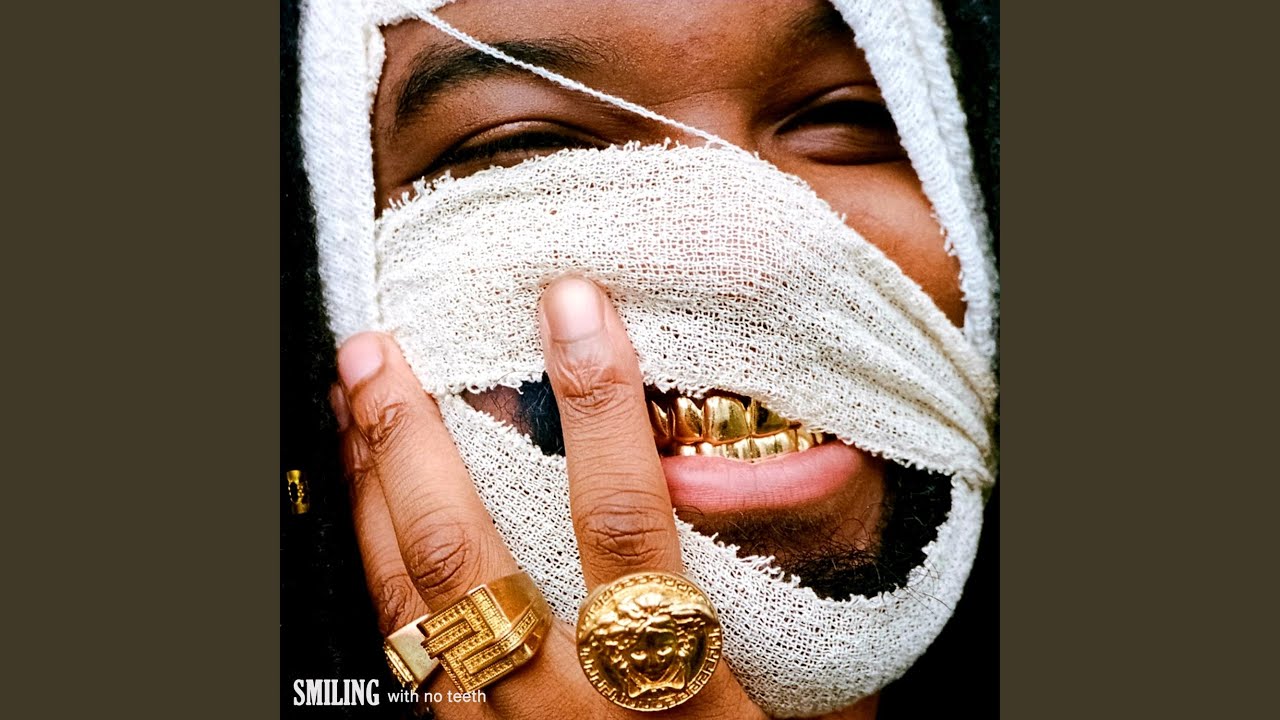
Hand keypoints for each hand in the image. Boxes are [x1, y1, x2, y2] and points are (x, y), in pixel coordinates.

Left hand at [330, 276, 767, 718]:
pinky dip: (378, 572)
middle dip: (414, 440)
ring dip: (373, 490)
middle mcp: (568, 709)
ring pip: (412, 604)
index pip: (623, 523)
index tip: (575, 308)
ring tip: (352, 398)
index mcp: (669, 690)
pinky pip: (400, 658)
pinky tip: (366, 510)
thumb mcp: (801, 719)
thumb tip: (829, 509)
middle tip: (379, 349)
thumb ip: (792, 629)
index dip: (596, 408)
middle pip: (470, 556)